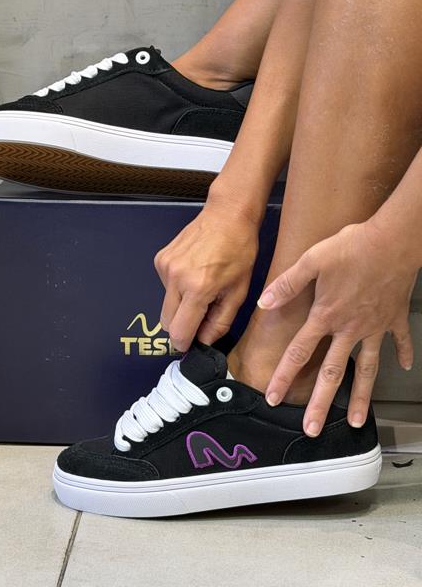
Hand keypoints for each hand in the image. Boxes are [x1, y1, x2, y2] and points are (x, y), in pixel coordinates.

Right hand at [154, 200, 258, 351]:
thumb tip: (204, 341)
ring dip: (180, 304)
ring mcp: (165, 267)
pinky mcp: (161, 259)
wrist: (227, 215)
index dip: (185, 343)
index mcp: (198, 289)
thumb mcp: (239, 292)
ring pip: (165, 304)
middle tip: (202, 315)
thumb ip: (220, 322)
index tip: (192, 344)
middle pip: (167, 322)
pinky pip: (165, 286)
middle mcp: (176, 278)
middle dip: (182, 325)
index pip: (179, 332)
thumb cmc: (239, 251)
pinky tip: (194, 273)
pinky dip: (177, 287)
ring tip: (201, 287)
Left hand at [259, 221, 417, 435]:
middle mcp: (350, 329)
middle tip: (313, 430)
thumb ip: (287, 283)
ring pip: (367, 369)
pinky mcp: (394, 318)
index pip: (298, 352)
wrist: (393, 240)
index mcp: (326, 316)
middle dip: (320, 403)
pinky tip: (404, 367)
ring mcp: (375, 327)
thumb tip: (264, 301)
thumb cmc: (352, 246)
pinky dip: (402, 354)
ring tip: (358, 421)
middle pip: (332, 373)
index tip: (273, 398)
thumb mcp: (313, 260)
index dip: (284, 376)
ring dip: (362, 397)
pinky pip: (398, 341)